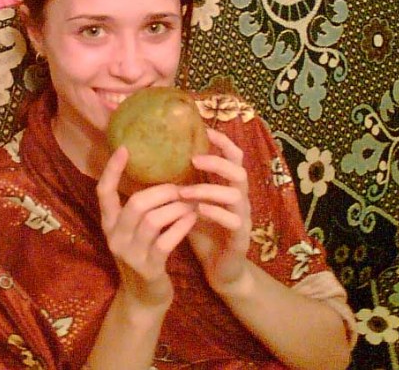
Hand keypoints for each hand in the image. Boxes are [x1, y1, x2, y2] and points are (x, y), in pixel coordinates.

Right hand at [96, 146, 197, 308]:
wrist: (144, 298)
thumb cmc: (143, 254)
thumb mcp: (133, 231)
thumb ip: (138, 207)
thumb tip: (158, 171)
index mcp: (109, 224)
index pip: (103, 192)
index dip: (111, 170)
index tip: (124, 148)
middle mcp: (115, 237)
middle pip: (136, 204)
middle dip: (161, 192)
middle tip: (180, 187)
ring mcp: (130, 254)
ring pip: (153, 221)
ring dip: (176, 208)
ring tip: (191, 202)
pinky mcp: (148, 268)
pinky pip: (167, 241)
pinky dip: (182, 227)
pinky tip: (192, 219)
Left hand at [179, 128, 251, 293]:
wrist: (221, 268)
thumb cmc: (203, 231)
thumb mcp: (191, 202)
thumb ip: (183, 182)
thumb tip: (155, 159)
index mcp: (228, 186)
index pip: (233, 157)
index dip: (222, 142)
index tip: (203, 130)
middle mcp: (239, 198)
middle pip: (239, 171)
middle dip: (217, 162)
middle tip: (194, 159)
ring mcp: (243, 217)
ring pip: (236, 194)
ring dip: (209, 189)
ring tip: (185, 191)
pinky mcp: (240, 237)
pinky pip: (234, 221)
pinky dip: (216, 213)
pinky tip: (198, 211)